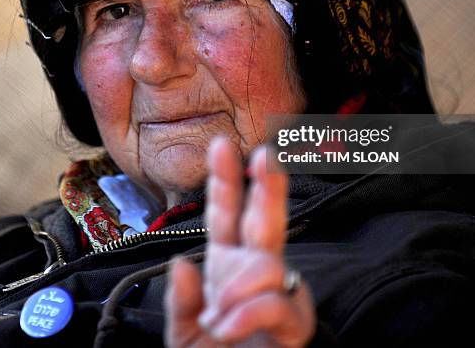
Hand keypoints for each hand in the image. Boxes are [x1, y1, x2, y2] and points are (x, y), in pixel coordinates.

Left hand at [165, 137, 315, 346]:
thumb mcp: (182, 339)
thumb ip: (179, 304)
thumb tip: (182, 264)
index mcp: (224, 268)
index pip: (224, 216)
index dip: (224, 180)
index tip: (223, 145)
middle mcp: (252, 273)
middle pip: (263, 219)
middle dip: (266, 184)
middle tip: (267, 154)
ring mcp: (276, 294)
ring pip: (267, 262)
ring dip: (236, 287)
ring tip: (216, 319)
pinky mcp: (295, 322)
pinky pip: (275, 301)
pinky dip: (247, 313)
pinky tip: (226, 327)